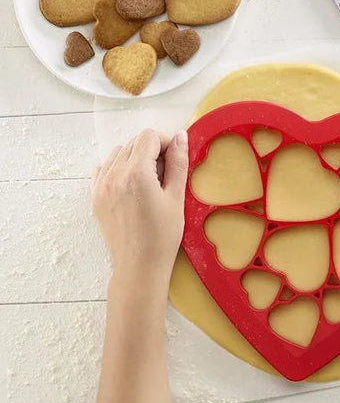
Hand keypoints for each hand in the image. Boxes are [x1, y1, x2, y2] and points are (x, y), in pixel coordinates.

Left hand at [92, 129, 188, 289]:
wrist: (139, 265)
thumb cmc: (163, 235)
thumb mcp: (176, 197)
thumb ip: (178, 163)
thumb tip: (180, 136)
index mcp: (136, 173)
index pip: (148, 137)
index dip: (165, 142)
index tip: (174, 159)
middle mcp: (114, 175)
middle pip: (133, 142)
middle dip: (152, 150)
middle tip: (165, 173)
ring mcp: (101, 186)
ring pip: (118, 153)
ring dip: (135, 157)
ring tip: (148, 180)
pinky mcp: (95, 196)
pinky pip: (103, 168)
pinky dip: (117, 168)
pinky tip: (130, 183)